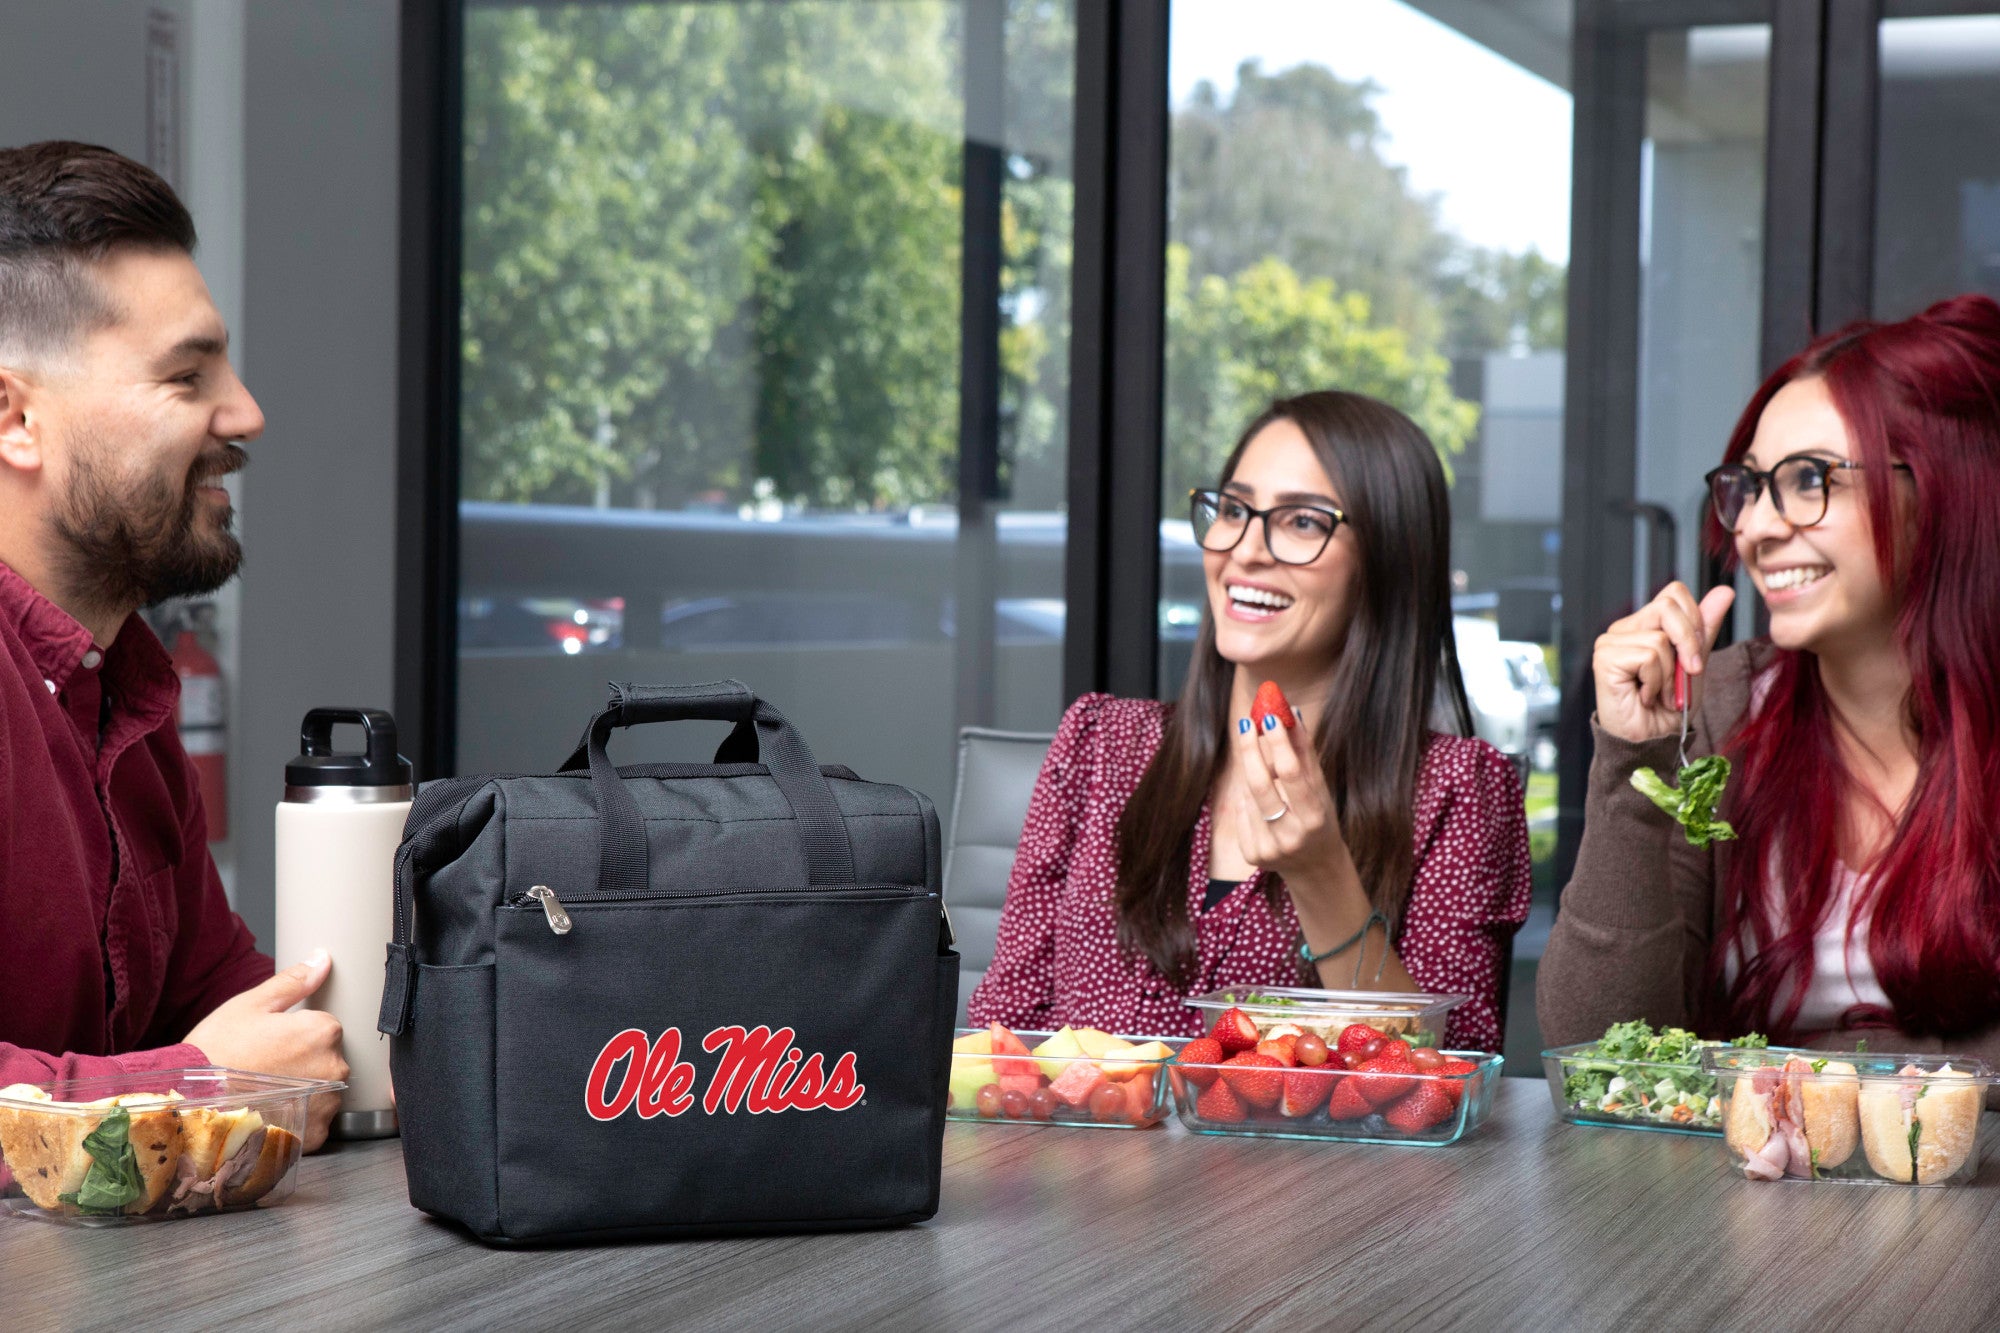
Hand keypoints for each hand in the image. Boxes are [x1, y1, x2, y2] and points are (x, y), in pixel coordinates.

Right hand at [185, 951, 347, 1151]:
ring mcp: (326, 1103)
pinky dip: (297, 1117)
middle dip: (304, 1060)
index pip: (326, 1026)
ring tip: (265, 1091)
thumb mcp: (251, 1006)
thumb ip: (294, 982)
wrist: (188, 1105)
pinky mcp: (315, 1134)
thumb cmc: (216, 1052)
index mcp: (322, 1031)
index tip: (273, 1042)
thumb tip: (322, 959)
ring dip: (304, 1090)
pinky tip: (270, 1111)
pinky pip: (315, 1120)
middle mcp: (334, 1068)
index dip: (297, 1033)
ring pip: (324, 1089)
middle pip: (328, 1057)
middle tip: (265, 1067)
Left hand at [1233, 705, 1351, 893]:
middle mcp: (1290, 836)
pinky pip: (1242, 812)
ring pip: (1248, 795)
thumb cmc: (1320, 819)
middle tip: (1246, 723)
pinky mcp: (1251, 855)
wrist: (1315, 867)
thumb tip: (1291, 712)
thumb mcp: (1320, 789)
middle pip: (1260, 784)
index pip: (1291, 774)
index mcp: (1313, 819)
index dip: (1278, 744)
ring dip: (1254, 775)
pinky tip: (1263, 803)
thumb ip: (1304, 753)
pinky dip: (1249, 799)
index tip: (1268, 717)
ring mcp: (1268, 848)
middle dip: (1251, 750)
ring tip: (1264, 767)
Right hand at [1593, 582, 1735, 743]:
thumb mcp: (1695, 663)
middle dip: (1689, 643)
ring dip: (1671, 673)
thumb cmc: (1670, 707)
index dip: (1694, 620)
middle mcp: (1623, 629)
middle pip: (1668, 606)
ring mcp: (1610, 642)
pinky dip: (1656, 681)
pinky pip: (1648, 657)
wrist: (1654, 741)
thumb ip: (1704, 628)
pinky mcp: (1605, 658)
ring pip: (1660, 638)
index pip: (1673, 594)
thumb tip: (1723, 591)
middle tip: (1688, 673)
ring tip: (1660, 692)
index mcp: (1643, 625)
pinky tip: (1644, 696)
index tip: (1696, 655)